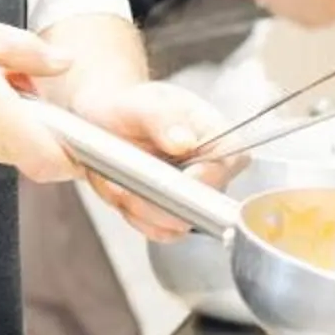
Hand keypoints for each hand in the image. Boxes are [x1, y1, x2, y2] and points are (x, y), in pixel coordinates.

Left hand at [65, 78, 235, 241]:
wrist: (101, 124)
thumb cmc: (125, 107)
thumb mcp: (137, 104)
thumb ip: (161, 118)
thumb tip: (185, 141)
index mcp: (212, 131)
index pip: (233, 158)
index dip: (208, 176)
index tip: (174, 179)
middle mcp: (209, 165)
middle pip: (208, 202)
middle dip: (161, 200)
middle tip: (129, 186)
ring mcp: (192, 192)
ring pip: (181, 223)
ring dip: (143, 210)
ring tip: (120, 184)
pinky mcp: (173, 211)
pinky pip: (162, 231)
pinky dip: (135, 217)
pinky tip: (123, 194)